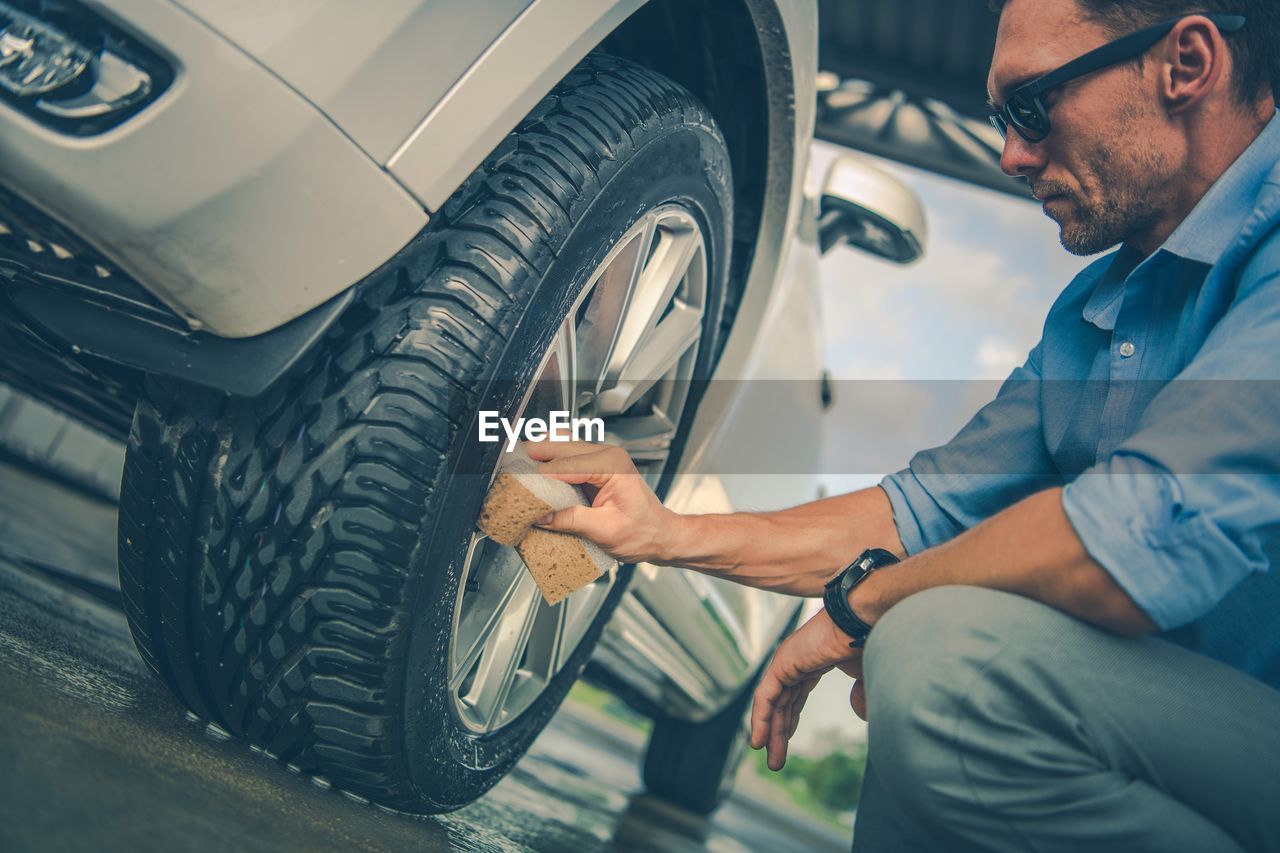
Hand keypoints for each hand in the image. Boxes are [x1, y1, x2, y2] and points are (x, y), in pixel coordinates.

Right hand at [526, 441, 680, 564]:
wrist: (660, 535)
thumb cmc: (643, 532)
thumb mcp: (605, 531)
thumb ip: (571, 520)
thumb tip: (542, 516)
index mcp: (611, 465)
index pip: (564, 464)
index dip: (538, 475)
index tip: (518, 486)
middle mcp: (607, 455)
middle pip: (559, 446)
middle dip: (533, 459)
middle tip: (510, 474)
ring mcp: (601, 459)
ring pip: (561, 446)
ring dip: (540, 459)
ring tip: (519, 475)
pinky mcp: (595, 468)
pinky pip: (566, 458)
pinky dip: (549, 465)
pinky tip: (537, 478)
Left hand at [751, 609, 864, 769]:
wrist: (863, 619)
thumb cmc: (870, 639)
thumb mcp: (867, 674)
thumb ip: (862, 694)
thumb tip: (858, 712)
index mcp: (813, 660)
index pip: (795, 694)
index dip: (790, 718)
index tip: (786, 738)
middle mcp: (796, 660)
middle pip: (783, 702)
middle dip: (778, 732)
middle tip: (775, 759)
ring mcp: (787, 660)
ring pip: (773, 703)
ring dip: (769, 733)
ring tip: (769, 759)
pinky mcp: (782, 663)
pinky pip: (766, 696)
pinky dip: (761, 719)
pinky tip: (758, 740)